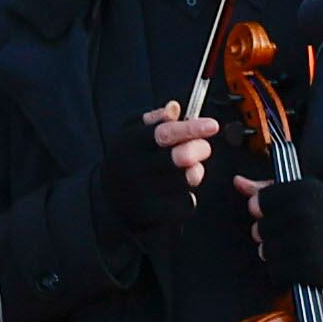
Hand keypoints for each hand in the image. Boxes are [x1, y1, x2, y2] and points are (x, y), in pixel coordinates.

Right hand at [98, 99, 218, 232]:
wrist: (109, 198)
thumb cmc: (128, 159)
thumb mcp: (130, 133)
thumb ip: (152, 119)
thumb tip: (175, 108)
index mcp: (127, 144)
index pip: (163, 134)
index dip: (191, 128)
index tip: (213, 125)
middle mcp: (132, 168)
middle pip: (179, 158)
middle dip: (200, 149)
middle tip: (204, 146)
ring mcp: (142, 193)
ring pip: (186, 180)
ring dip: (196, 172)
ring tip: (190, 168)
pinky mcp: (153, 213)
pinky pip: (187, 203)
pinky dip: (190, 195)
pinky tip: (179, 189)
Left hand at [236, 176, 322, 290]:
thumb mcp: (309, 193)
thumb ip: (270, 188)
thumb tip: (237, 182)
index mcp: (302, 191)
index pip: (259, 202)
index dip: (269, 211)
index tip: (286, 214)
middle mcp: (302, 214)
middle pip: (259, 229)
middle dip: (273, 234)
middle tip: (297, 234)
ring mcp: (305, 242)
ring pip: (265, 251)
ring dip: (278, 253)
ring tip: (300, 249)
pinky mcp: (307, 267)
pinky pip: (276, 270)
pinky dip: (285, 270)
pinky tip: (302, 262)